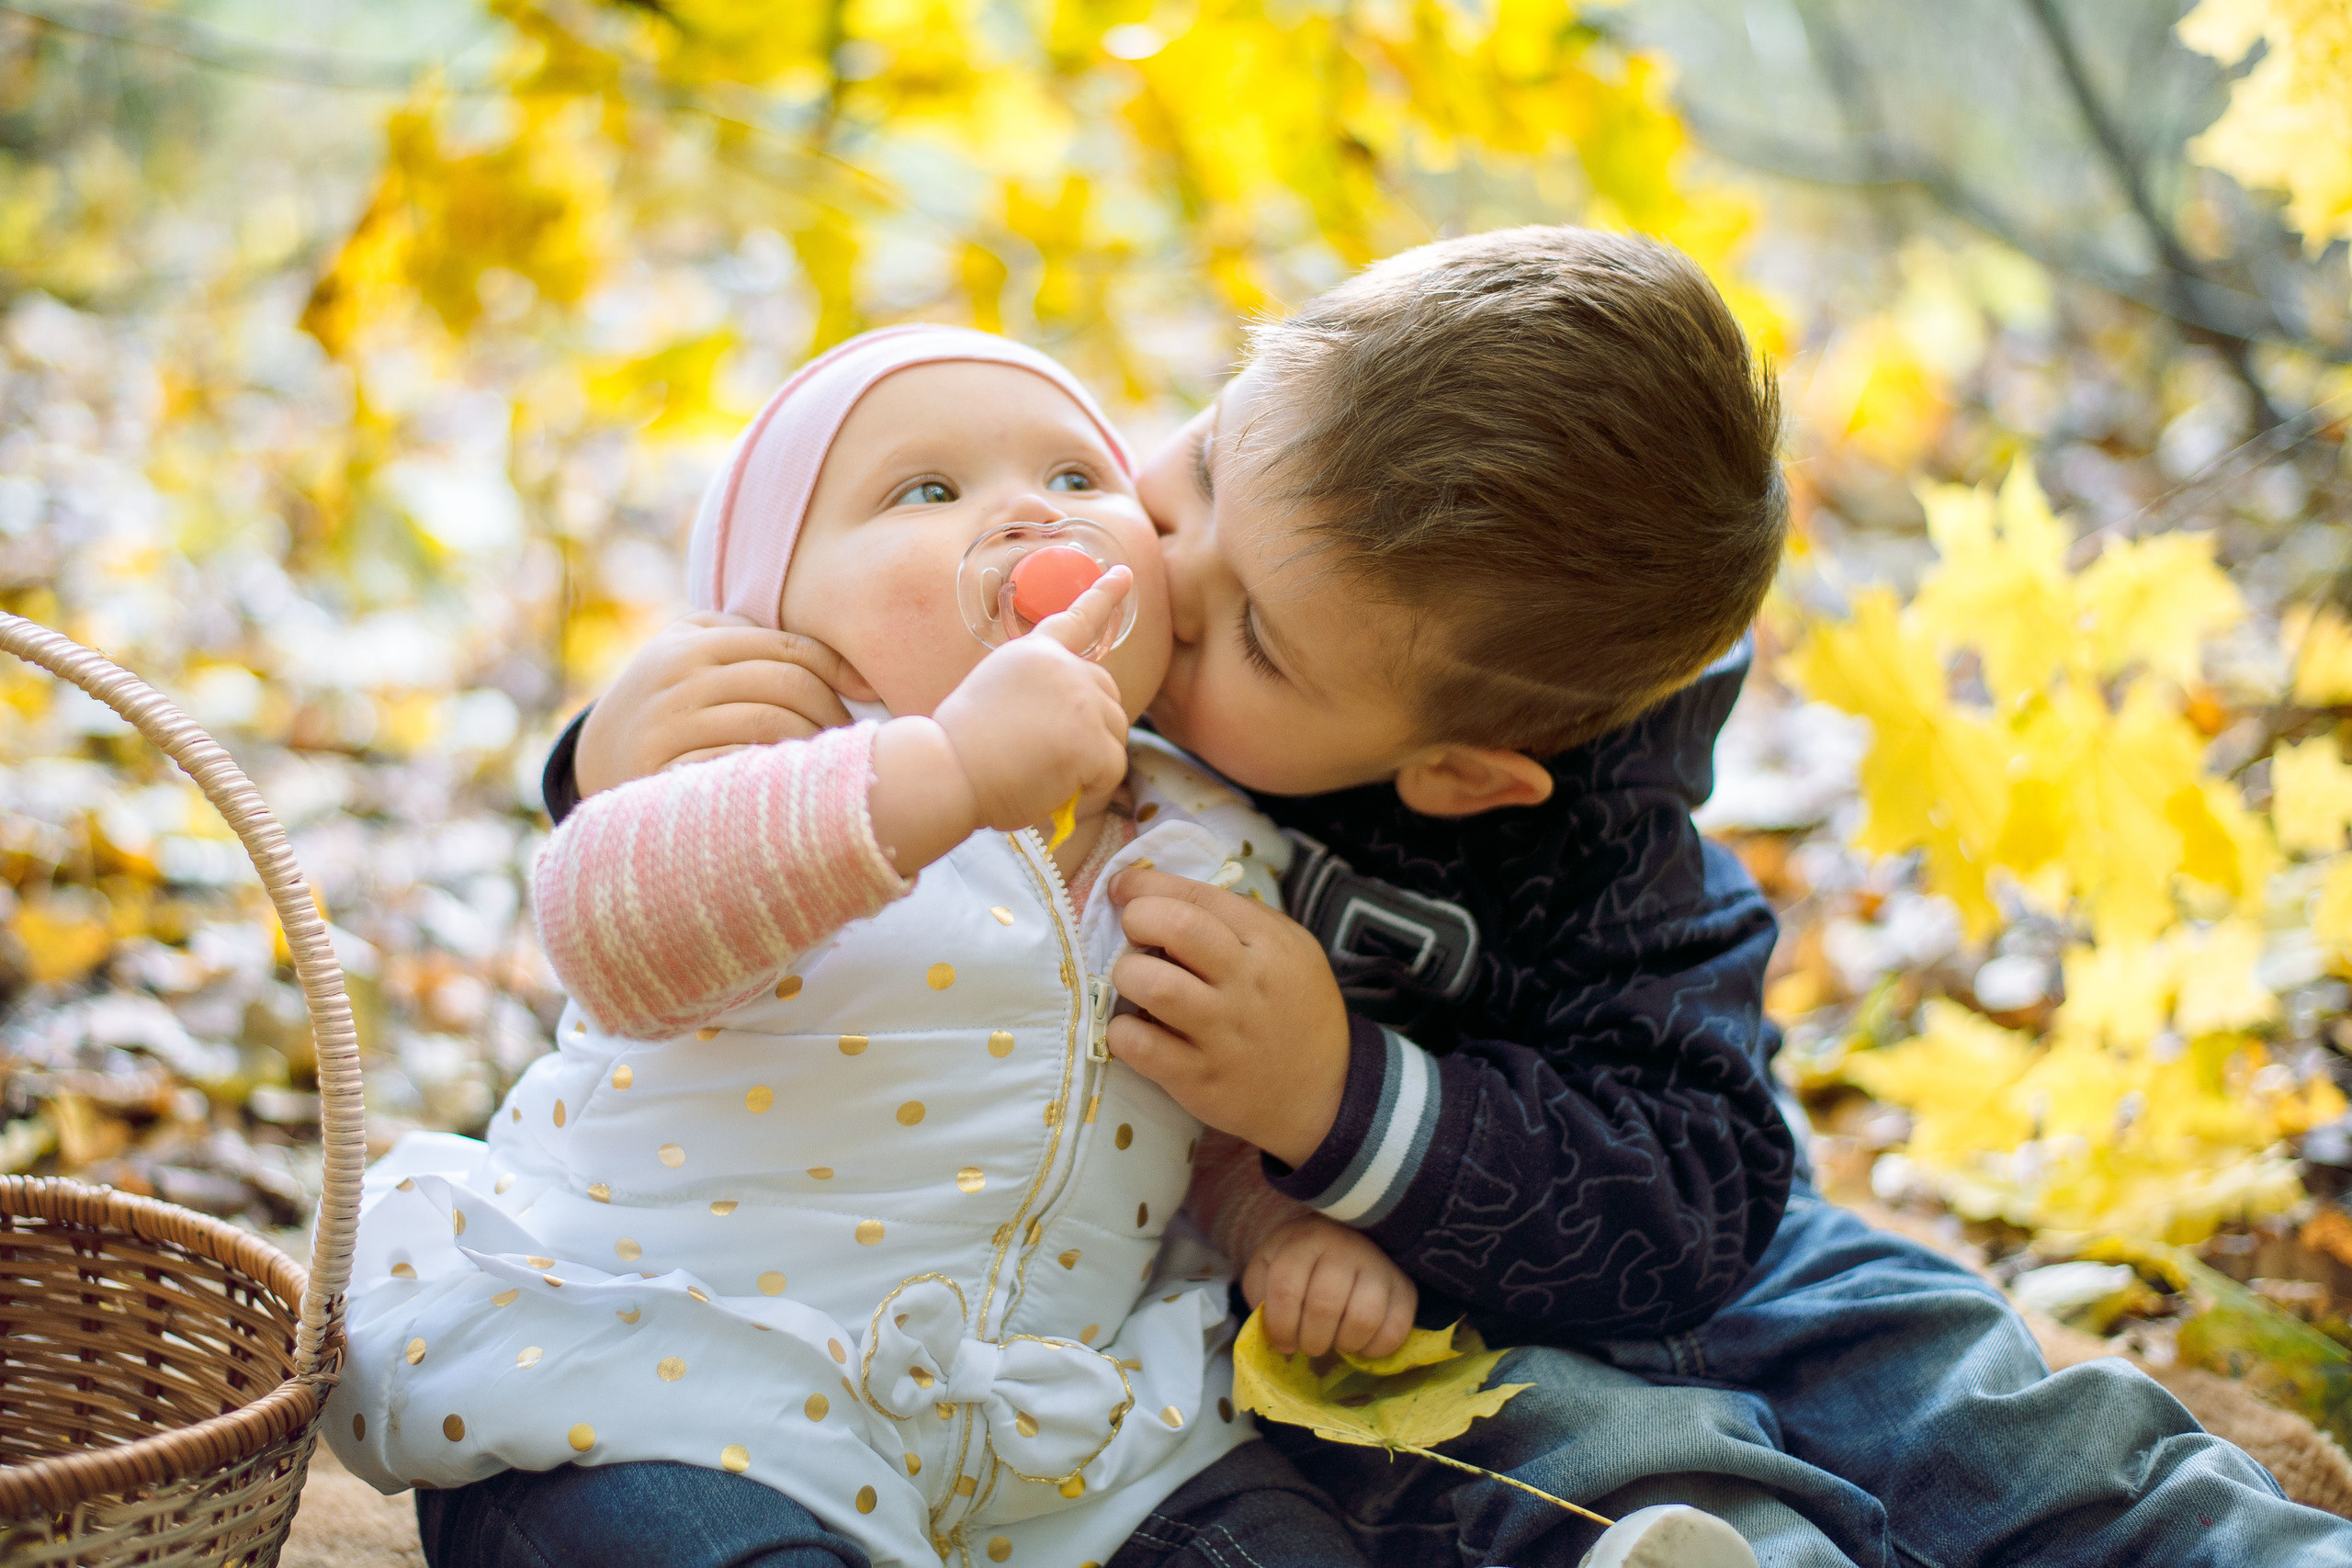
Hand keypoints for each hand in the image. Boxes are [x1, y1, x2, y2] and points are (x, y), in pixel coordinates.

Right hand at [575, 613, 876, 795]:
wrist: (599, 756)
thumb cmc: (673, 699)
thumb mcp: (696, 650)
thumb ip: (756, 639)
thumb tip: (850, 668)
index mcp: (695, 640)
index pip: (790, 648)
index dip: (838, 672)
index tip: (868, 696)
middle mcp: (678, 677)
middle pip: (787, 686)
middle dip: (831, 714)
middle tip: (849, 740)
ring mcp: (668, 725)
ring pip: (770, 726)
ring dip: (812, 748)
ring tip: (828, 762)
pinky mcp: (661, 772)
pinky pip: (739, 767)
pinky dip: (775, 775)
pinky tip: (790, 783)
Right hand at [866, 567, 1134, 873]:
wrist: (948, 771)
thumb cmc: (961, 748)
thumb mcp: (996, 697)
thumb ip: (1038, 695)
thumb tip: (1068, 726)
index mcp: (1034, 653)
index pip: (1076, 619)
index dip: (1103, 595)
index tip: (1125, 573)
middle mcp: (1064, 667)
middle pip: (1106, 693)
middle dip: (1090, 726)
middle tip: (1044, 752)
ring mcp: (1082, 700)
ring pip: (1114, 734)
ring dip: (1088, 761)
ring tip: (1040, 769)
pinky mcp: (1094, 739)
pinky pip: (1113, 770)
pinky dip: (1092, 788)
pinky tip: (1054, 787)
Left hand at [1106, 867, 1347, 1166]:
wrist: (1326, 1094)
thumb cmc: (1296, 1011)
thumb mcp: (1292, 951)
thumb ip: (1240, 921)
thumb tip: (1168, 895)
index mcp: (1269, 943)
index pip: (1197, 895)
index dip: (1146, 884)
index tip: (1123, 888)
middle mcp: (1245, 983)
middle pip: (1174, 926)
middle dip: (1136, 918)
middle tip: (1133, 934)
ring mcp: (1222, 1033)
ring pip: (1152, 985)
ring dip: (1126, 975)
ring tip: (1134, 982)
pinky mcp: (1199, 1078)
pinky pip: (1140, 1045)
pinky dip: (1122, 1032)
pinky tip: (1134, 1029)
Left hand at [1244, 1213, 1416, 1358]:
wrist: (1348, 1236)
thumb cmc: (1303, 1259)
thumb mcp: (1270, 1264)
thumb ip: (1261, 1292)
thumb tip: (1271, 1331)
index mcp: (1304, 1241)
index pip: (1286, 1289)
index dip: (1280, 1326)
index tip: (1283, 1343)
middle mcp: (1344, 1248)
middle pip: (1324, 1307)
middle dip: (1311, 1340)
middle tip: (1310, 1345)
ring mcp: (1379, 1265)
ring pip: (1362, 1318)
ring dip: (1344, 1344)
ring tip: (1336, 1342)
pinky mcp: (1405, 1286)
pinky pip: (1396, 1328)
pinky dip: (1376, 1347)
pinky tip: (1362, 1344)